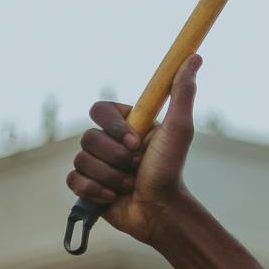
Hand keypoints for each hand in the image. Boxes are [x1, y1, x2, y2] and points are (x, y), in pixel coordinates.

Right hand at [67, 54, 201, 245]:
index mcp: (126, 124)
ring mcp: (96, 163)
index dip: (114, 128)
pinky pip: (73, 181)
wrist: (160, 211)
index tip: (136, 143)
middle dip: (115, 158)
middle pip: (88, 138)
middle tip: (137, 167)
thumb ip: (182, 92)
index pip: (99, 109)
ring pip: (81, 160)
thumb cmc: (170, 170)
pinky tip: (113, 197)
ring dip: (110, 177)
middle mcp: (109, 141)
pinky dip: (95, 191)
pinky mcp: (86, 185)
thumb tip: (194, 57)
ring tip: (130, 184)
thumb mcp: (179, 129)